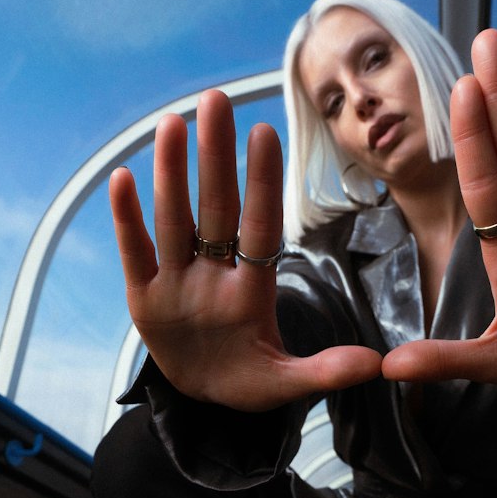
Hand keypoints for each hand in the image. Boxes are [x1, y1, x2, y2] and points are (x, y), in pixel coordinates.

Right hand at [110, 91, 381, 410]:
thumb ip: (324, 373)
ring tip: (173, 122)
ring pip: (173, 221)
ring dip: (171, 174)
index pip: (259, 227)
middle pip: (214, 210)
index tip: (266, 132)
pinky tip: (122, 177)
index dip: (262, 184)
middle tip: (216, 99)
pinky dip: (127, 220)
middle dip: (213, 158)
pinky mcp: (145, 299)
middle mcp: (215, 275)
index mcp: (252, 291)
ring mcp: (178, 283)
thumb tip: (375, 365)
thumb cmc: (248, 381)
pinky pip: (136, 254)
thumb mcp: (285, 385)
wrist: (203, 398)